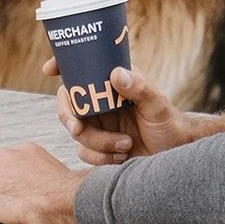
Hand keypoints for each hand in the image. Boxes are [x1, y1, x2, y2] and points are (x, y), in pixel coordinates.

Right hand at [46, 59, 224, 164]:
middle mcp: (100, 102)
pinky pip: (83, 153)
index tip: (49, 69)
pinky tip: (122, 156)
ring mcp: (98, 125)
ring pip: (76, 133)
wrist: (174, 156)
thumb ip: (139, 88)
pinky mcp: (98, 147)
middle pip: (68, 104)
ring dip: (98, 143)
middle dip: (68, 116)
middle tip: (77, 128)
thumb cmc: (170, 124)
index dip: (62, 65)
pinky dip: (101, 157)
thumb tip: (115, 74)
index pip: (82, 69)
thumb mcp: (157, 104)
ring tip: (126, 145)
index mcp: (112, 84)